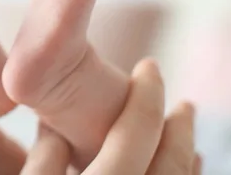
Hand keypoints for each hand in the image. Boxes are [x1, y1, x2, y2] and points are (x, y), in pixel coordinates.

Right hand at [20, 59, 200, 174]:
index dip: (147, 93)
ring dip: (186, 156)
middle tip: (185, 104)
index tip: (149, 66)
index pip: (136, 132)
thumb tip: (51, 128)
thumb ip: (44, 159)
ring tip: (184, 134)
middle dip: (180, 128)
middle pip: (171, 161)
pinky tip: (182, 168)